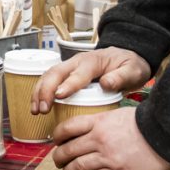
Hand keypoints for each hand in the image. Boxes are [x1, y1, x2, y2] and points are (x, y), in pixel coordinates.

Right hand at [31, 47, 152, 113]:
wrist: (126, 58)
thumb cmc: (129, 66)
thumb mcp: (133, 70)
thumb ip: (122, 77)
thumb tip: (106, 84)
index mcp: (93, 61)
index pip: (79, 72)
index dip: (68, 84)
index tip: (59, 96)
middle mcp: (78, 61)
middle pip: (56, 72)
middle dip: (46, 90)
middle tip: (43, 109)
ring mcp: (70, 67)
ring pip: (49, 76)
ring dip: (39, 92)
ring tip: (36, 111)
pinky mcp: (66, 74)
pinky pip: (49, 81)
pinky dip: (40, 93)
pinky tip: (37, 107)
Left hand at [53, 109, 169, 169]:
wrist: (165, 134)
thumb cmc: (146, 123)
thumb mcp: (118, 115)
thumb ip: (101, 123)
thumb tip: (90, 131)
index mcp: (98, 122)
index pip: (66, 128)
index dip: (57, 136)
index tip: (56, 141)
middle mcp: (98, 139)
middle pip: (67, 150)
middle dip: (59, 158)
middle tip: (58, 161)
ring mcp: (107, 157)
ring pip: (77, 167)